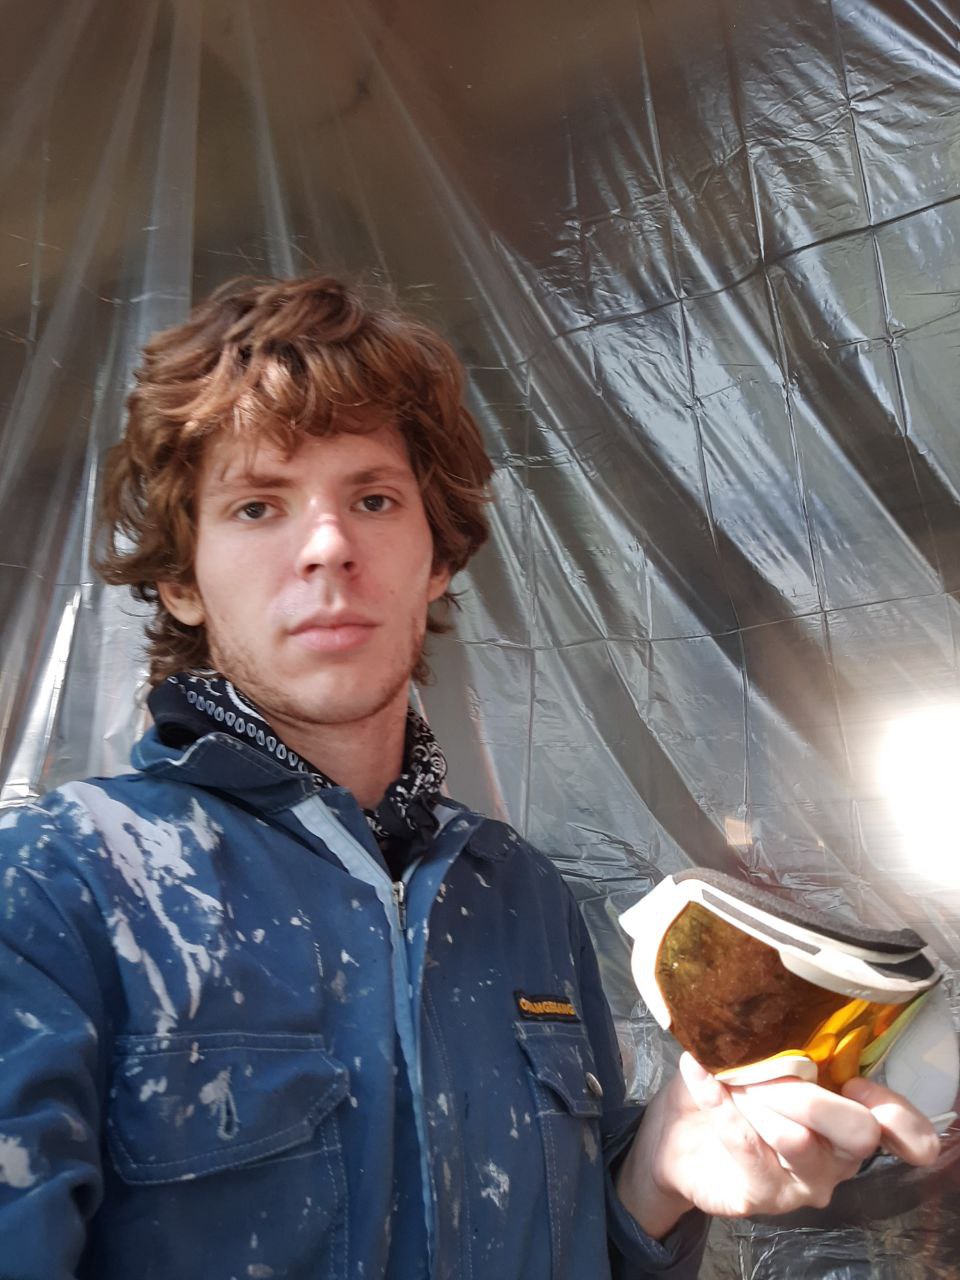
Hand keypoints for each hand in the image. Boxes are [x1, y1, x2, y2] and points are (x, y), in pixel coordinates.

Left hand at [616, 1053, 940, 1238]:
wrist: (676, 1137)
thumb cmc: (732, 1089)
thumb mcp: (764, 1057)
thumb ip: (788, 1040)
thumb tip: (786, 996)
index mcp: (850, 1119)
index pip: (905, 1133)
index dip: (895, 1112)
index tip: (855, 1084)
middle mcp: (838, 1158)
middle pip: (858, 1134)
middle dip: (810, 1095)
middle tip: (763, 1074)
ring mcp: (803, 1183)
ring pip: (798, 1142)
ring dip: (758, 1101)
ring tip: (730, 1079)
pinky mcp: (762, 1196)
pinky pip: (745, 1146)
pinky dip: (718, 1102)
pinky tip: (697, 1073)